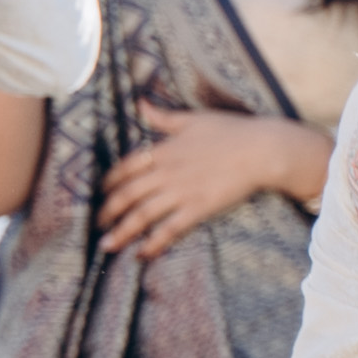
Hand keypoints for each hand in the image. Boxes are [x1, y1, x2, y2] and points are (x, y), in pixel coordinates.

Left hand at [97, 100, 317, 256]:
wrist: (261, 150)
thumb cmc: (231, 130)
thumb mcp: (192, 119)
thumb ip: (162, 117)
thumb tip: (140, 103)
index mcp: (164, 149)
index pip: (125, 168)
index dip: (109, 182)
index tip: (100, 193)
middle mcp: (166, 172)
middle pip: (126, 195)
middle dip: (107, 212)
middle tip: (96, 225)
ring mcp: (181, 192)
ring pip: (141, 215)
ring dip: (121, 231)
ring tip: (107, 245)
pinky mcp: (197, 209)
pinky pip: (168, 230)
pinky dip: (152, 243)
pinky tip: (141, 254)